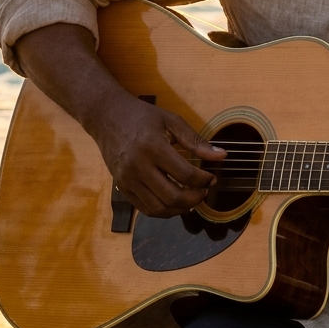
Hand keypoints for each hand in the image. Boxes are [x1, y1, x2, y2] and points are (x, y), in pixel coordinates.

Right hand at [92, 93, 225, 217]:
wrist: (106, 117)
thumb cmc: (141, 116)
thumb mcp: (171, 121)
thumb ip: (196, 140)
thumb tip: (222, 156)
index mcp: (153, 148)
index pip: (185, 175)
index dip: (204, 180)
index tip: (212, 178)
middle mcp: (137, 167)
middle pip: (173, 197)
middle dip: (195, 198)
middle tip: (204, 191)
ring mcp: (127, 180)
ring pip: (159, 209)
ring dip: (180, 209)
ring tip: (192, 199)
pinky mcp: (122, 187)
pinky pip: (145, 209)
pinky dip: (164, 211)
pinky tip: (175, 202)